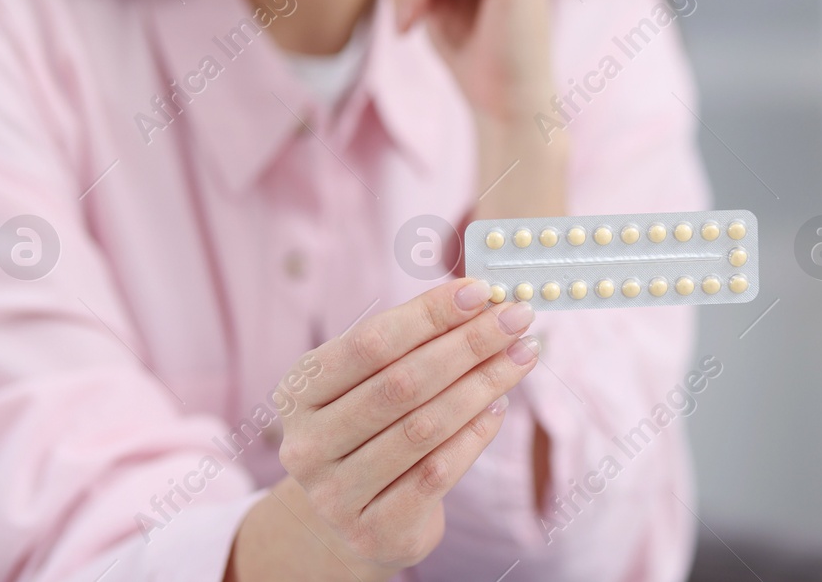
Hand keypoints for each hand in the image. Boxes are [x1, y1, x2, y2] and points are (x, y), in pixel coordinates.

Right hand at [243, 278, 540, 576]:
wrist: (350, 519)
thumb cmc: (368, 429)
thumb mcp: (370, 382)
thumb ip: (412, 343)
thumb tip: (479, 299)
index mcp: (299, 392)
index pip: (370, 343)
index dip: (429, 315)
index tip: (480, 292)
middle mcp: (308, 445)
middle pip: (402, 384)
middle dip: (467, 345)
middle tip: (515, 318)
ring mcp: (336, 494)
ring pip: (424, 427)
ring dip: (483, 384)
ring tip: (521, 355)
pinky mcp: (375, 531)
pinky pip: (438, 473)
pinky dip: (475, 435)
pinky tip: (499, 406)